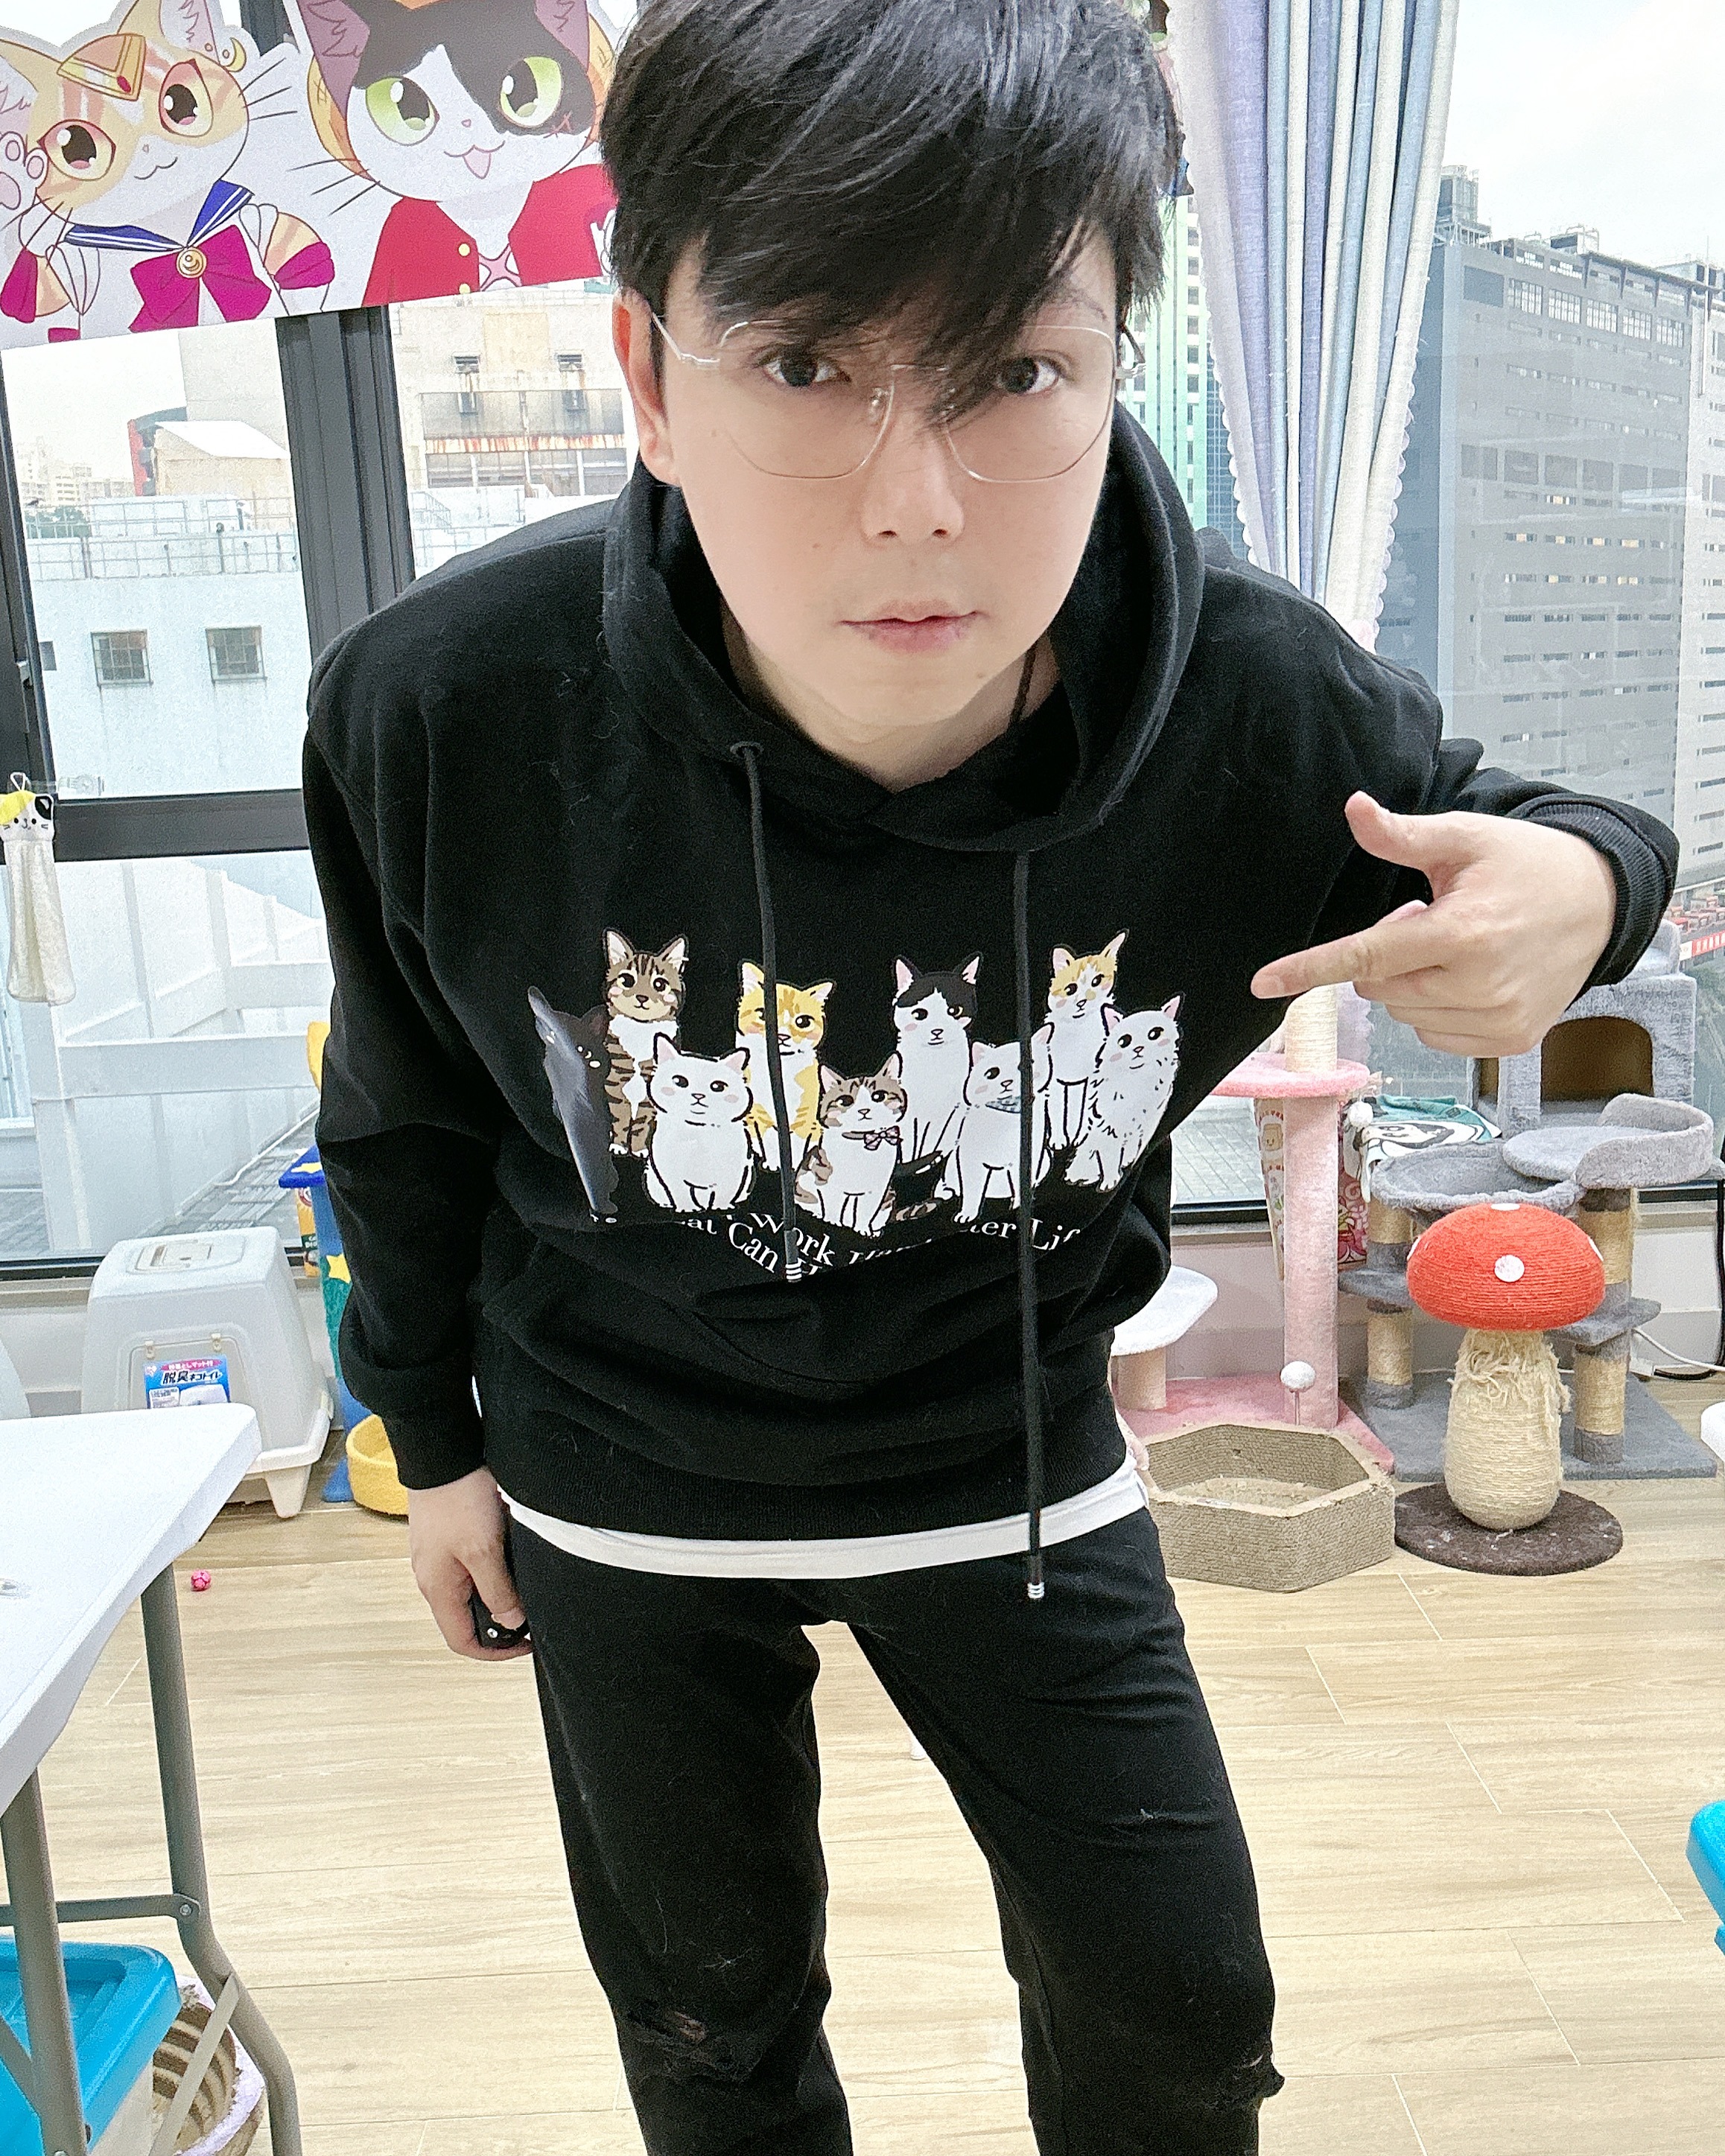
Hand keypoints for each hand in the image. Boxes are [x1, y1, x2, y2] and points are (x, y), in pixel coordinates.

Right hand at [406, 1465, 533, 1661]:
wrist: (443, 1452)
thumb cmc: (458, 1498)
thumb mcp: (484, 1550)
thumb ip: (497, 1591)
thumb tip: (511, 1624)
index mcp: (437, 1588)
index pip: (462, 1641)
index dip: (494, 1652)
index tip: (526, 1645)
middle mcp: (433, 1578)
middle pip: (467, 1618)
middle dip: (499, 1623)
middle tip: (532, 1614)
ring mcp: (438, 1557)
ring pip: (471, 1592)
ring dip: (498, 1596)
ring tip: (525, 1587)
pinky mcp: (446, 1538)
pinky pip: (469, 1569)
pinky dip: (492, 1573)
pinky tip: (512, 1559)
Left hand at [1250, 792, 1618, 1056]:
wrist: (1602, 902)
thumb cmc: (1527, 864)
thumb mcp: (1464, 838)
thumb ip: (1402, 835)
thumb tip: (1354, 810)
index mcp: (1461, 932)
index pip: (1366, 957)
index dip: (1310, 969)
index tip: (1263, 984)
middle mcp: (1478, 984)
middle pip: (1380, 987)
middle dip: (1388, 956)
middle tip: (1432, 920)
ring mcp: (1496, 1018)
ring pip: (1405, 1014)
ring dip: (1414, 983)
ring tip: (1460, 945)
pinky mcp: (1510, 1041)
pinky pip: (1437, 1034)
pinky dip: (1438, 1009)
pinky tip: (1473, 977)